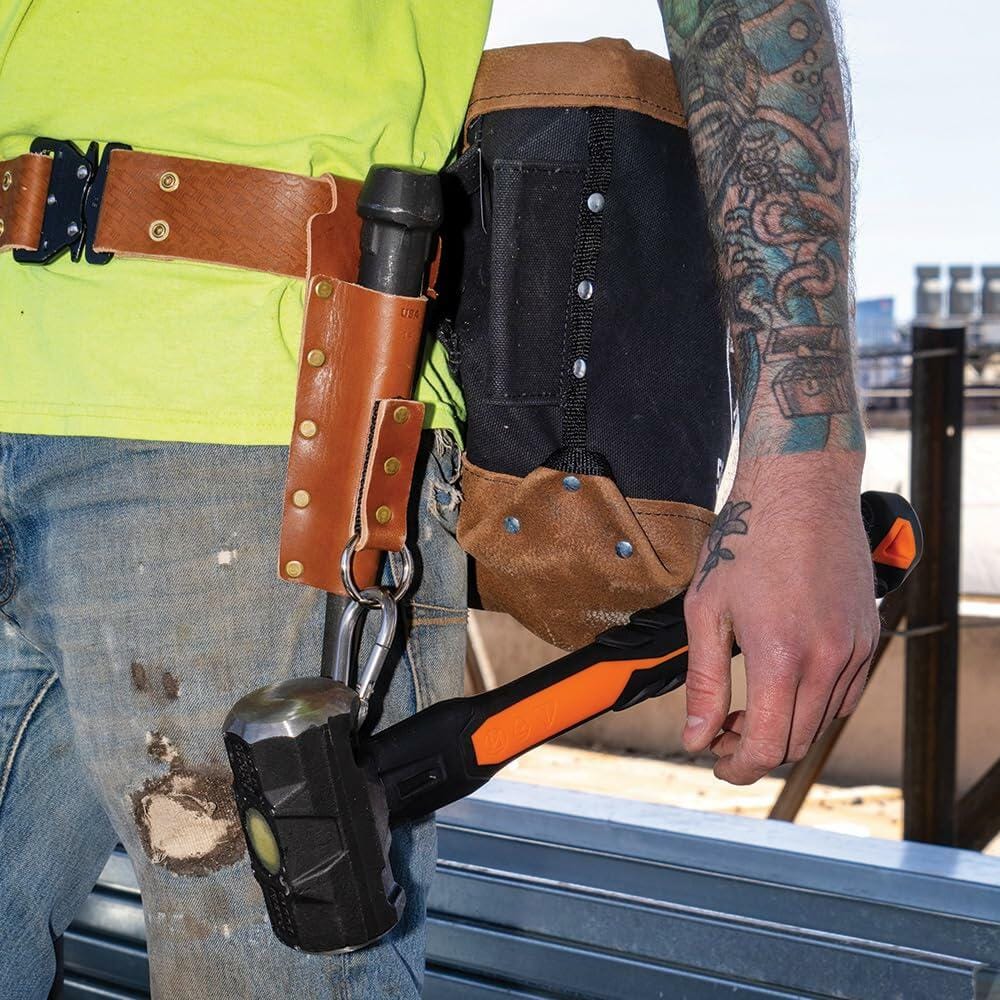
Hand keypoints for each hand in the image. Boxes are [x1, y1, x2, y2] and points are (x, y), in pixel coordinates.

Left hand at [682, 456, 879, 784]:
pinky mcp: (869, 636)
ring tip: (746, 704)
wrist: (800, 491)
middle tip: (720, 730)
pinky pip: (844, 693)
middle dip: (753, 749)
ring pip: (821, 721)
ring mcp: (855, 648)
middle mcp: (827, 659)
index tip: (716, 761)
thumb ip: (704, 682)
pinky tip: (782, 682)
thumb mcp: (706, 611)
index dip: (737, 767)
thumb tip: (697, 737)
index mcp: (781, 657)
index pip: (766, 746)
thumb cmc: (747, 541)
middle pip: (795, 742)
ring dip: (783, 726)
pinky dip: (813, 704)